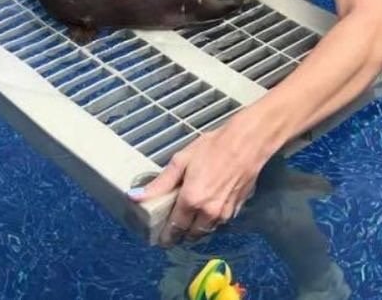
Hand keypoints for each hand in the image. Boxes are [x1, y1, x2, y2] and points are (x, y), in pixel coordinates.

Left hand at [128, 112, 267, 246]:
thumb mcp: (182, 160)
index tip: (160, 237)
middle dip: (181, 233)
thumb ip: (160, 183)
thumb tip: (135, 197)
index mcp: (191, 201)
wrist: (246, 144)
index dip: (166, 236)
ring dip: (196, 228)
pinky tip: (208, 205)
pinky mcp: (237, 210)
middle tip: (173, 224)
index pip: (174, 229)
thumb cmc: (212, 147)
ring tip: (189, 214)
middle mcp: (208, 213)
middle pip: (190, 235)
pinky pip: (219, 222)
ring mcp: (224, 214)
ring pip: (206, 230)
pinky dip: (211, 219)